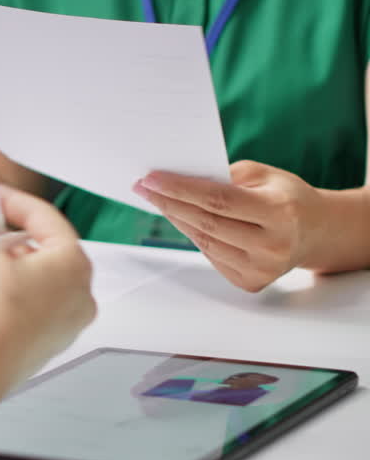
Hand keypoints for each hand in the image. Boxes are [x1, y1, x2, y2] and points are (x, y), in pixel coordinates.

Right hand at [0, 187, 95, 372]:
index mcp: (74, 264)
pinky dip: (16, 295)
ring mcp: (68, 322)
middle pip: (46, 250)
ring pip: (42, 281)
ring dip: (15, 267)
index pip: (46, 219)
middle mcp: (81, 293)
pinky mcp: (49, 342)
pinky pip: (35, 307)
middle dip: (14, 238)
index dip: (16, 203)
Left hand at [134, 161, 324, 291]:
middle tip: (143, 186)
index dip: (180, 189)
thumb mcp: (263, 176)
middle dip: (169, 202)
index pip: (218, 200)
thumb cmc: (285, 197)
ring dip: (176, 219)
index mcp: (280, 213)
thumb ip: (224, 176)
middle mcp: (273, 246)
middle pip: (206, 223)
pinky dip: (193, 235)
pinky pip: (211, 255)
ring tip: (157, 200)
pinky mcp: (251, 283)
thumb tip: (177, 178)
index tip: (150, 178)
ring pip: (204, 241)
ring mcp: (262, 269)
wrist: (315, 232)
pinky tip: (181, 219)